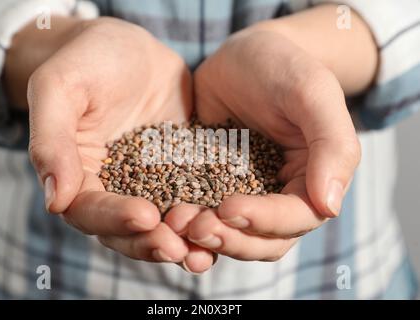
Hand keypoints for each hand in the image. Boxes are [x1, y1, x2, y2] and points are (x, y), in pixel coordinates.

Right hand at [26, 18, 213, 271]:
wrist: (128, 49)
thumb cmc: (87, 62)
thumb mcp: (59, 89)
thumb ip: (51, 141)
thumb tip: (55, 200)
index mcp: (78, 177)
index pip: (90, 211)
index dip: (115, 219)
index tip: (145, 216)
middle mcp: (114, 189)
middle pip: (129, 231)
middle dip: (153, 242)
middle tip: (180, 248)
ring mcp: (150, 183)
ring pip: (164, 224)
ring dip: (184, 242)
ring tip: (206, 252)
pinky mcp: (182, 171)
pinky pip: (194, 198)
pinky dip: (208, 215)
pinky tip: (228, 222)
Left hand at [165, 25, 360, 260]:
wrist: (241, 58)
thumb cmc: (282, 67)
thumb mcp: (312, 93)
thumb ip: (332, 145)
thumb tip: (330, 207)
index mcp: (312, 180)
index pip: (296, 218)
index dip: (265, 221)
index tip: (229, 208)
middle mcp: (279, 195)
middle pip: (262, 240)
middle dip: (230, 240)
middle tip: (196, 226)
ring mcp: (243, 194)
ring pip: (230, 235)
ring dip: (204, 239)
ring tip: (175, 223)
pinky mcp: (210, 187)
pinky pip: (200, 214)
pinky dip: (185, 225)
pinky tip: (164, 219)